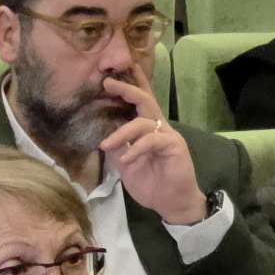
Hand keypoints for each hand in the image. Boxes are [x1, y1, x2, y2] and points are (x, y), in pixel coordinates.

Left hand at [97, 72, 208, 225]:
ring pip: (143, 121)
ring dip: (121, 132)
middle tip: (107, 83)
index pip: (137, 103)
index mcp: (146, 129)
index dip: (129, 86)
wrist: (171, 202)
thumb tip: (100, 134)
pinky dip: (136, 148)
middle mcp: (158, 127)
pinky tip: (126, 159)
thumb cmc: (149, 182)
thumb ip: (117, 146)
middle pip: (144, 101)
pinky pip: (152, 140)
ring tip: (105, 145)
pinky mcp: (174, 145)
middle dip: (126, 89)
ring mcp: (167, 135)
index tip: (112, 73)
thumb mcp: (124, 163)